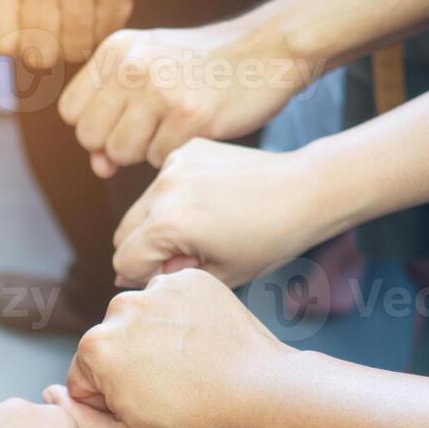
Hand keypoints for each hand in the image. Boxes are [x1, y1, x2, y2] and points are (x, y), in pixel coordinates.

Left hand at [0, 0, 155, 69]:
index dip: (13, 46)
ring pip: (73, 49)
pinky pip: (104, 33)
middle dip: (46, 48)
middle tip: (54, 24)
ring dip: (76, 41)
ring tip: (76, 15)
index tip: (25, 29)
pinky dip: (102, 28)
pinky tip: (98, 5)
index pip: (1, 42)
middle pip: (38, 53)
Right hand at [45, 269, 293, 427]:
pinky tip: (205, 346)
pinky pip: (171, 303)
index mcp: (97, 348)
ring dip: (154, 343)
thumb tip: (50, 394)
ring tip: (191, 370)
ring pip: (139, 322)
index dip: (112, 405)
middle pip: (109, 347)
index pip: (83, 380)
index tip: (148, 413)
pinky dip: (183, 321)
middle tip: (173, 395)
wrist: (270, 398)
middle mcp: (120, 308)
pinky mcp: (192, 280)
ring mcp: (159, 290)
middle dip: (130, 370)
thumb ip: (77, 422)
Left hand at [60, 20, 315, 173]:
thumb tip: (98, 166)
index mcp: (116, 50)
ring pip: (121, 152)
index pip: (71, 112)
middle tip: (150, 129)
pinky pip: (158, 159)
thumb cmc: (202, 68)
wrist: (267, 50)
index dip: (94, 127)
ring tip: (172, 127)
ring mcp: (161, 91)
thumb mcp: (149, 70)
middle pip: (90, 137)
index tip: (122, 122)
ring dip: (144, 151)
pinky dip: (174, 153)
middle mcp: (132, 67)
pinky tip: (194, 130)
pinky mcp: (191, 115)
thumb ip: (112, 112)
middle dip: (114, 145)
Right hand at [113, 139, 335, 287]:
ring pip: (139, 207)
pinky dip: (175, 198)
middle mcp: (162, 189)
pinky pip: (162, 183)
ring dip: (156, 223)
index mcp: (167, 224)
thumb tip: (130, 273)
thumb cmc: (269, 240)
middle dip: (145, 250)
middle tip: (187, 255)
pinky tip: (210, 202)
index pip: (124, 261)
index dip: (146, 276)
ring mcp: (173, 164)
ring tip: (201, 228)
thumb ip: (169, 278)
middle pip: (123, 233)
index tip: (177, 273)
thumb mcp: (218, 276)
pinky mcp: (186, 150)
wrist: (305, 191)